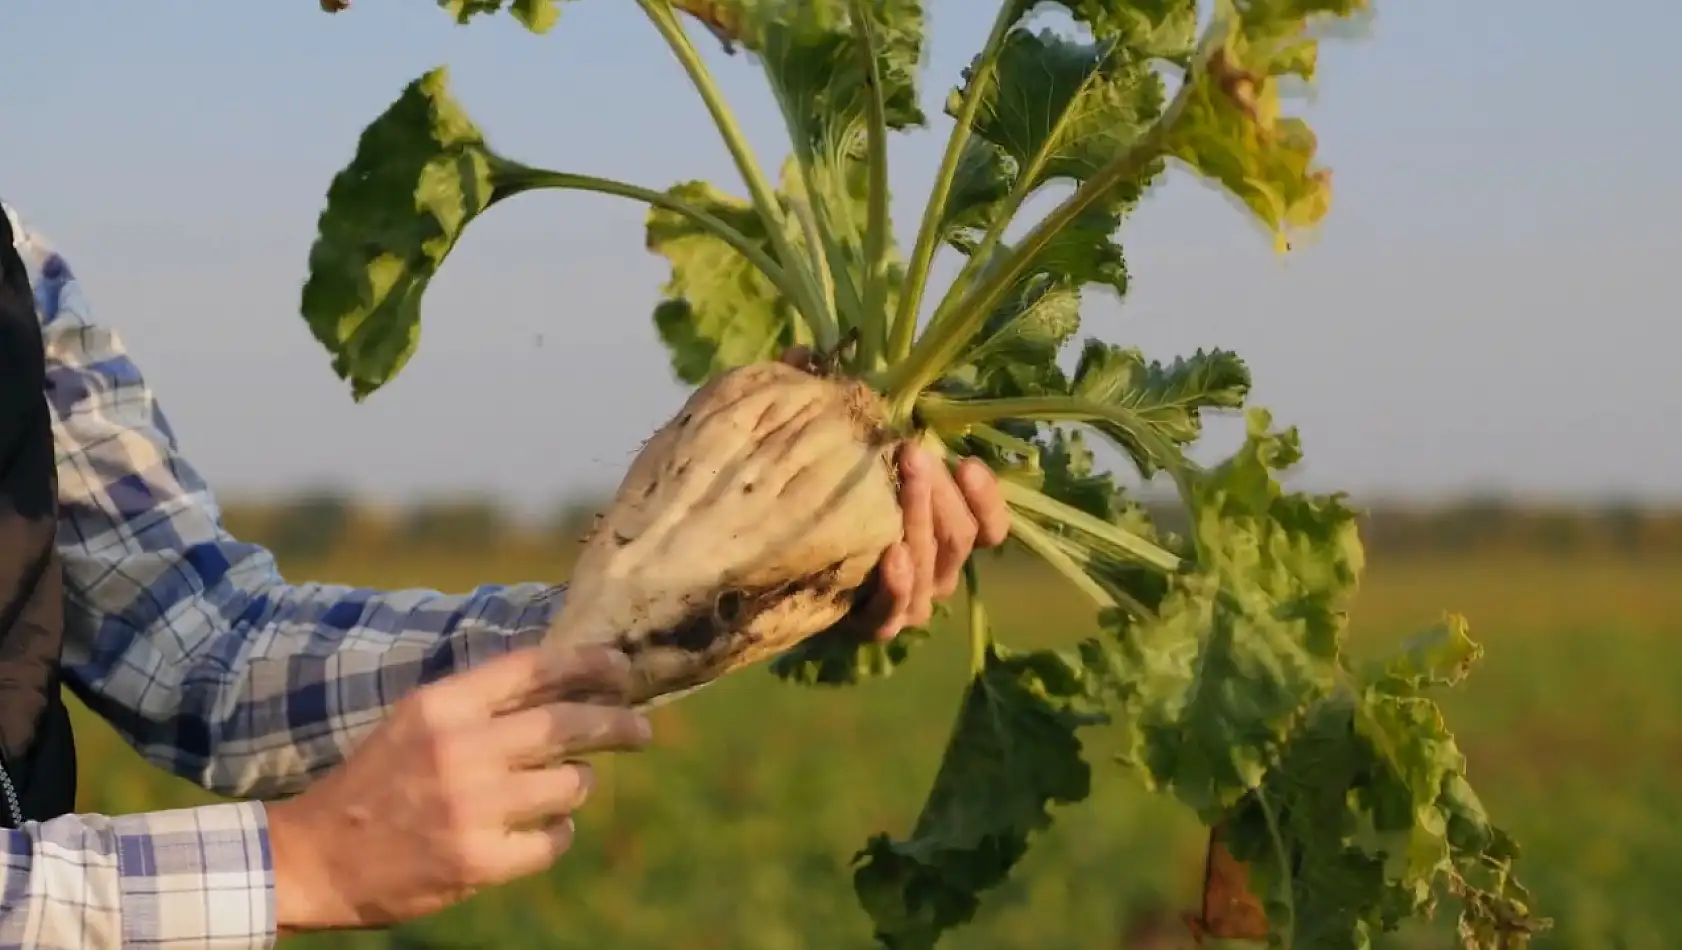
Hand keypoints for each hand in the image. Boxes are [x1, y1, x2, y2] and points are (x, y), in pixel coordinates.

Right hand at [267, 644, 651, 933]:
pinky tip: (544, 831)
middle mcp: (460, 750)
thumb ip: (480, 703)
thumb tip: (564, 684)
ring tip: (568, 784)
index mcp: (442, 707)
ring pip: (571, 783)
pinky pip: (554, 840)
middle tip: (642, 729)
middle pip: (568, 723)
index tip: (623, 665)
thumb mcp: (416, 723)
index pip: (534, 667)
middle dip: (617, 723)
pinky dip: (559, 833)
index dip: (588, 662)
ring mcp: (471, 807)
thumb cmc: (375, 784)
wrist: (313, 858)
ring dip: (579, 782)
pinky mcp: (478, 861)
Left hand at [777, 347, 1010, 641]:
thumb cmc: (802, 497)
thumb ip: (826, 407)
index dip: (988, 499)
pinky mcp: (867, 625)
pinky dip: (898, 587)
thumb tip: (804, 351)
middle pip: (961, 541)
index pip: (987, 526)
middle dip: (942, 494)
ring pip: (935, 574)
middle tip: (913, 451)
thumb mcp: (817, 449)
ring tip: (902, 482)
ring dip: (921, 525)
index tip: (969, 462)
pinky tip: (889, 554)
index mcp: (935, 532)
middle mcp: (929, 569)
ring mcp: (901, 601)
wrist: (752, 569)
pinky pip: (895, 615)